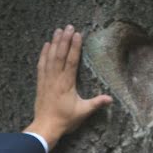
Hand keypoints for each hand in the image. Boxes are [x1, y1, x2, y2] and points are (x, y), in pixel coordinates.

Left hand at [24, 25, 111, 148]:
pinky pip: (41, 64)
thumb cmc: (65, 120)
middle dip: (64, 39)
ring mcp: (47, 79)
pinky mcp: (41, 83)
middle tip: (68, 26)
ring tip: (58, 30)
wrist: (46, 127)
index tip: (78, 34)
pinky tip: (46, 45)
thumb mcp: (83, 112)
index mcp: (67, 83)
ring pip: (50, 57)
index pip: (71, 61)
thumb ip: (96, 103)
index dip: (75, 47)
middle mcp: (56, 78)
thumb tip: (110, 98)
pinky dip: (44, 54)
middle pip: (60, 54)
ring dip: (54, 43)